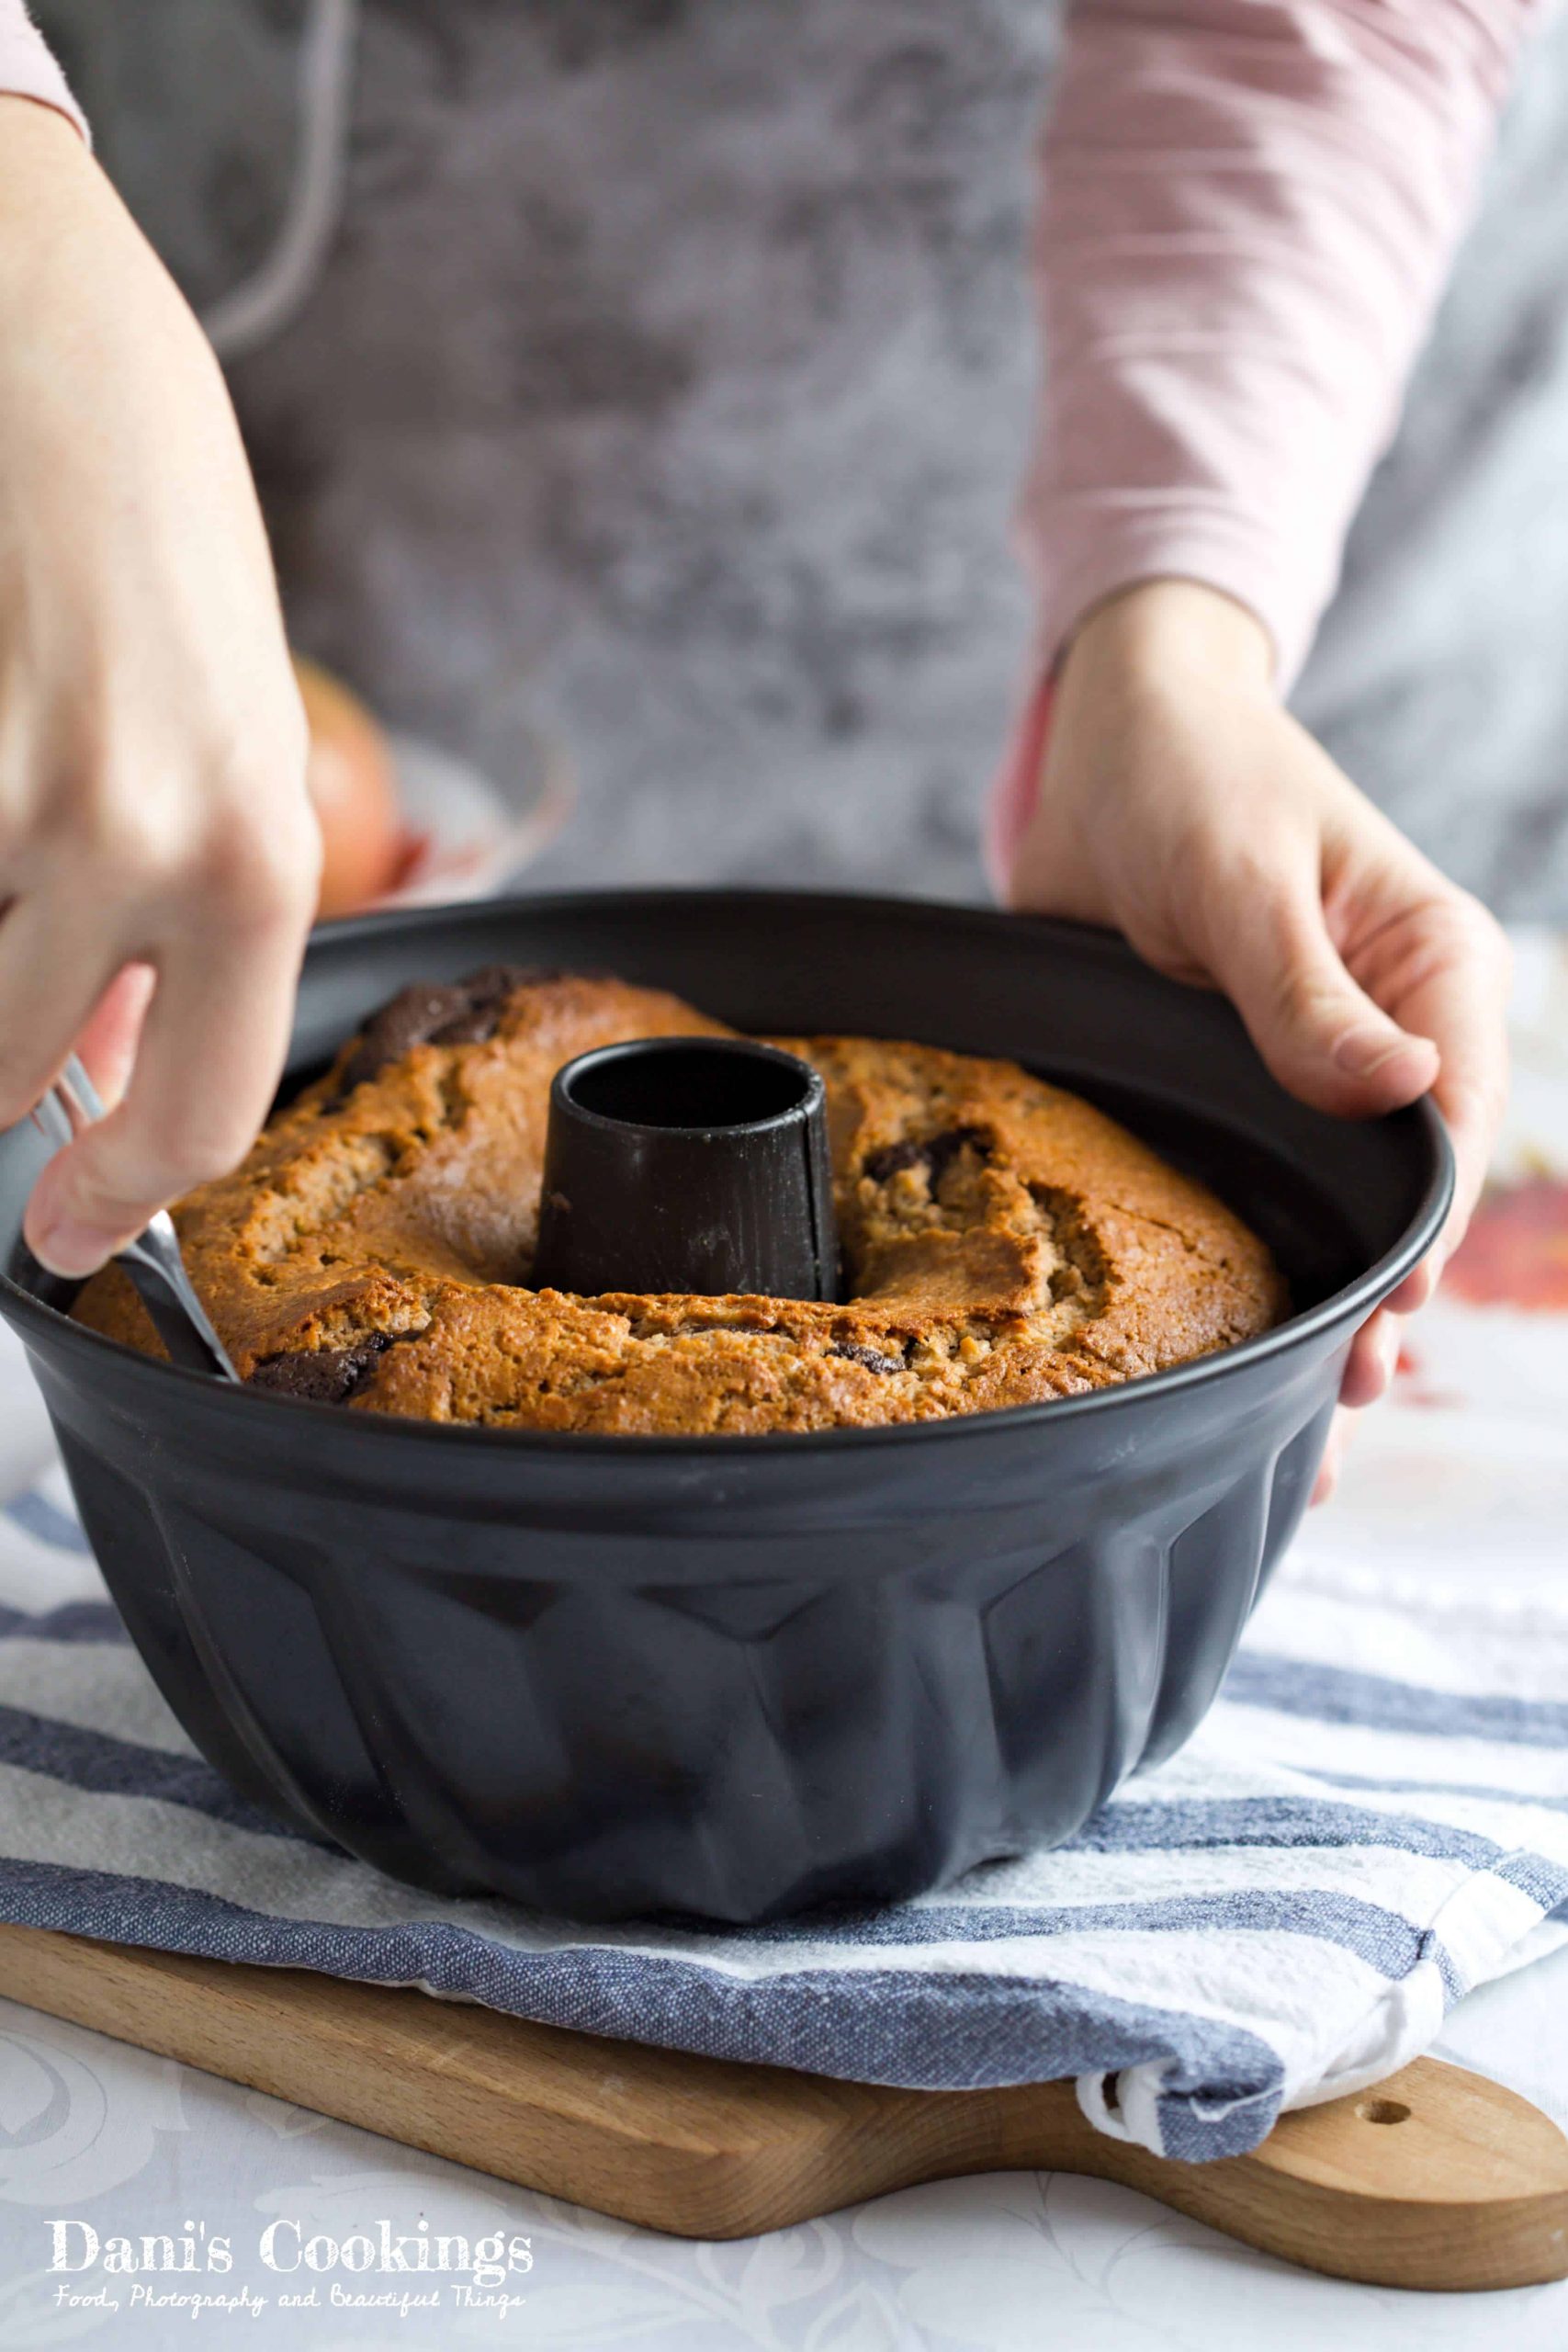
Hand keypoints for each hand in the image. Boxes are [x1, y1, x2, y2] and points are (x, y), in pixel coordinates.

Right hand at [0, 99, 318, 1277]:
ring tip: (19, 788)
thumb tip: (104, 1066)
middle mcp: (139, 836)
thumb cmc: (148, 515)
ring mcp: (8, 788)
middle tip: (15, 956)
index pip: (197, 1120)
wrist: (37, 316)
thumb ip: (178, 922)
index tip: (71, 1227)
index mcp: (257, 852)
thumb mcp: (225, 735)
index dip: (117, 1204)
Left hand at [1005, 581, 1509, 1496]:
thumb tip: (1401, 1085)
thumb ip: (1306, 992)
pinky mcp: (1234, 1093)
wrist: (1102, 742)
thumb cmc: (1190, 778)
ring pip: (1337, 1218)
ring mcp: (1309, 1076)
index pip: (1451, 1128)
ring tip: (1306, 1441)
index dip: (1420, 1231)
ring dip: (1323, 1320)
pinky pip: (1261, 1195)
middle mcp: (1387, 1037)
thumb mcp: (1242, 877)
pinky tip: (1242, 1369)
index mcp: (1431, 975)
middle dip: (1377, 1308)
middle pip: (1403, 1201)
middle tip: (1335, 1411)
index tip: (1384, 1313)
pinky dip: (1256, 1276)